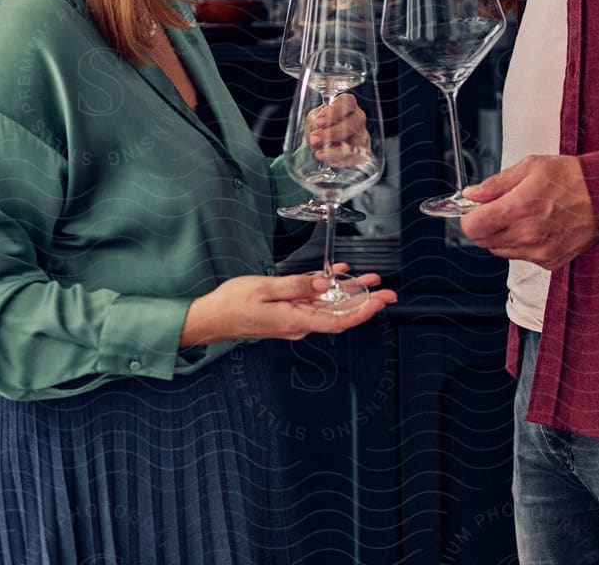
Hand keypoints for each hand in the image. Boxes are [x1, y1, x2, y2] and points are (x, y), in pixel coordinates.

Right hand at [179, 268, 396, 345]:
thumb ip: (296, 286)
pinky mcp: (287, 313)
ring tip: (371, 280)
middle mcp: (298, 324)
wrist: (210, 318)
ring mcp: (293, 320)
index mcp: (295, 320)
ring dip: (350, 293)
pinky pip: (313, 303)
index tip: (380, 300)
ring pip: (329, 307)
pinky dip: (327, 290)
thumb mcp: (264, 288)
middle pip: (339, 314)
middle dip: (365, 302)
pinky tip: (338, 275)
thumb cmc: (232, 304)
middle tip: (388, 291)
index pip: (338, 320)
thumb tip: (324, 284)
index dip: (362, 311)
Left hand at [306, 93, 369, 163]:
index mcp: (347, 104)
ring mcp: (362, 135)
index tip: (319, 121)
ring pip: (355, 143)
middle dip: (332, 133)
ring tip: (319, 154)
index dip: (335, 111)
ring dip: (335, 150)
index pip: (348, 102)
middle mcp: (358, 118)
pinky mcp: (363, 151)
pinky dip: (342, 161)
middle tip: (315, 139)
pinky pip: (356, 157)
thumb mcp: (314, 118)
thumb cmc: (320, 125)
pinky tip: (331, 161)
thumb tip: (318, 131)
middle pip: (352, 124)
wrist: (323, 142)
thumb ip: (315, 121)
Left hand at [458, 154, 598, 270]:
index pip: (472, 227)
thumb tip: (471, 194)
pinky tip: (539, 226)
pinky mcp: (550, 261)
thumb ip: (496, 183)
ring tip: (524, 216)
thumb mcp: (531, 166)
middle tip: (500, 208)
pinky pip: (522, 257)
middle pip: (483, 241)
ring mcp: (539, 252)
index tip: (475, 209)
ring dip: (503, 235)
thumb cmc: (572, 178)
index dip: (469, 216)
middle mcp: (527, 234)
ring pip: (500, 250)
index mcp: (518, 208)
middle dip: (485, 225)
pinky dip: (523, 244)